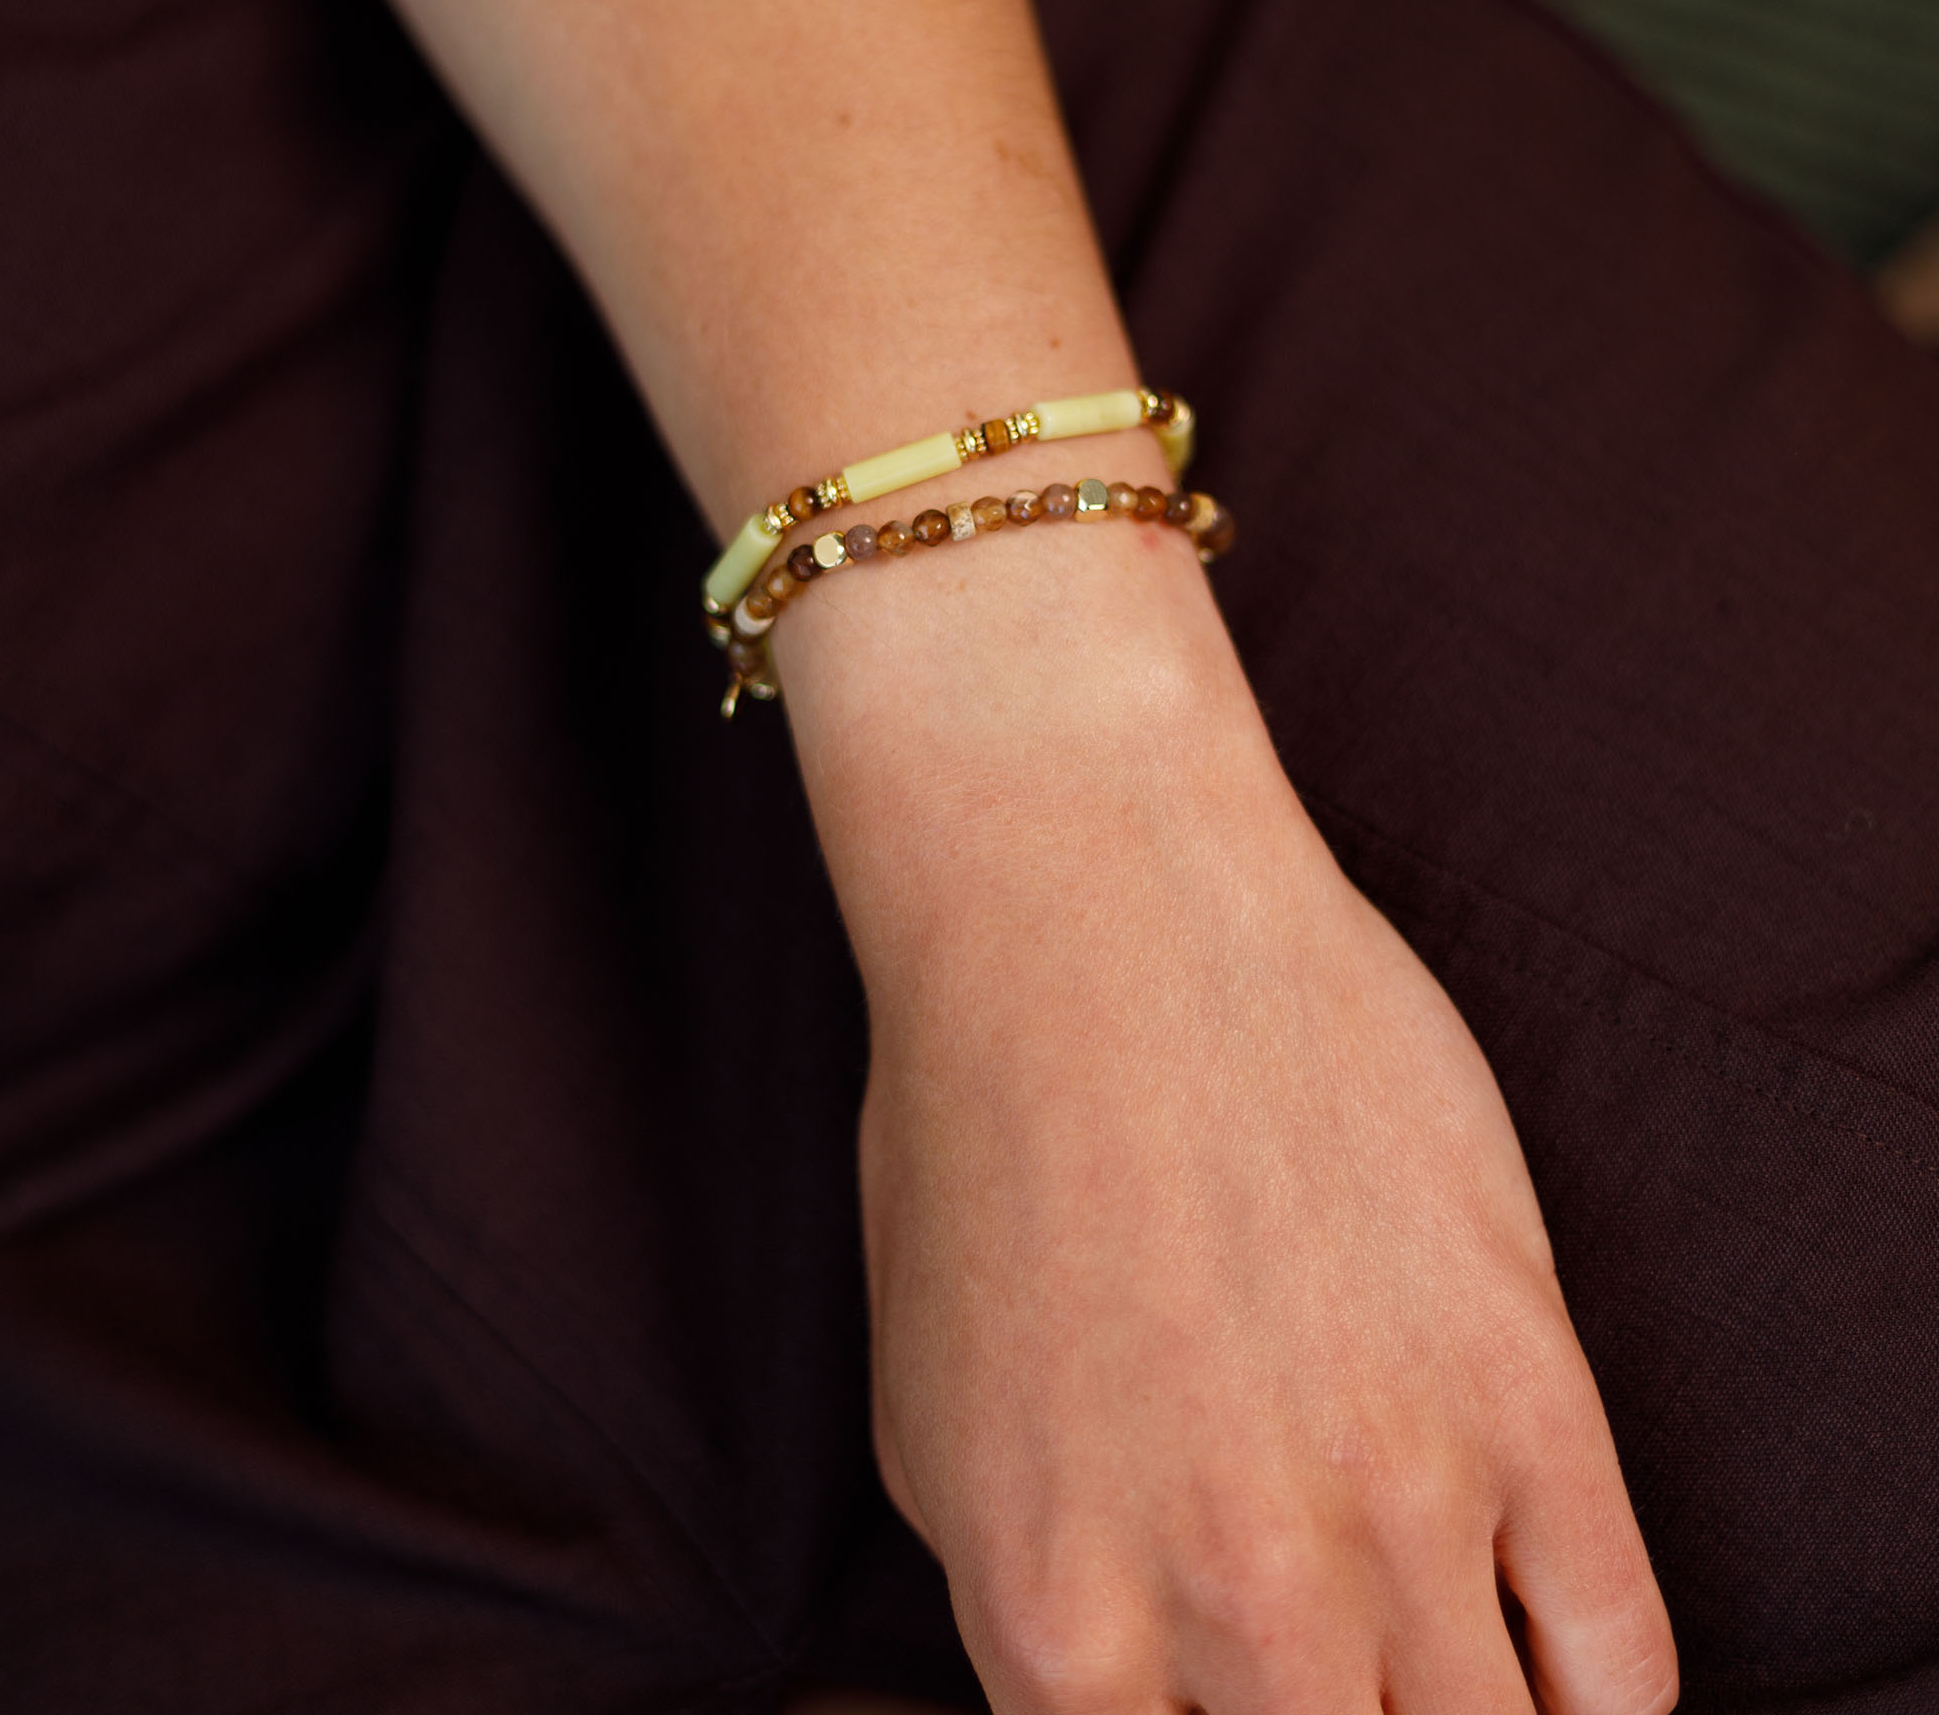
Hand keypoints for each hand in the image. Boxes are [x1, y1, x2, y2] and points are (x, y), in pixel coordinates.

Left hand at [786, 530, 1676, 1714]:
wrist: (1095, 916)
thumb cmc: (983, 1141)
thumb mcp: (928, 1430)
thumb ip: (1042, 1621)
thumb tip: (1135, 1701)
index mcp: (1060, 1634)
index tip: (1228, 1699)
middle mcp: (1242, 1608)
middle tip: (1324, 1678)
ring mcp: (1405, 1504)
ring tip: (1429, 1676)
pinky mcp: (1531, 1393)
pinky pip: (1623, 1658)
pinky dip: (1599, 1704)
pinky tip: (1554, 1678)